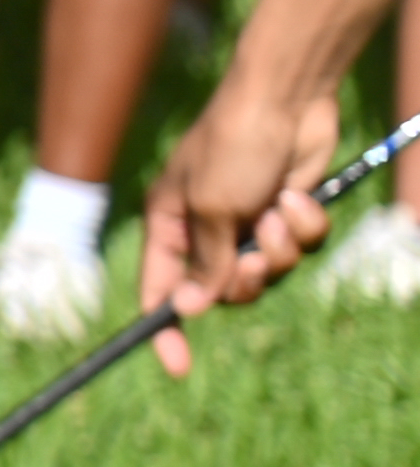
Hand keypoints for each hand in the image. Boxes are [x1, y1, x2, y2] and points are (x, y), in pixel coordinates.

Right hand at [146, 67, 354, 360]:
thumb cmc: (232, 146)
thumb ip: (206, 263)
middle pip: (225, 290)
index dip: (168, 329)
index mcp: (171, 224)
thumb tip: (191, 309)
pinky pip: (301, 247)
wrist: (287, 100)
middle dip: (246, 280)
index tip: (178, 366)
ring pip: (270, 272)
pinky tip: (300, 197)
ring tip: (280, 214)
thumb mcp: (211, 209)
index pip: (162, 289)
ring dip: (280, 249)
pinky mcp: (290, 213)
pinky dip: (304, 226)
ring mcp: (251, 222)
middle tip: (254, 260)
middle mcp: (209, 229)